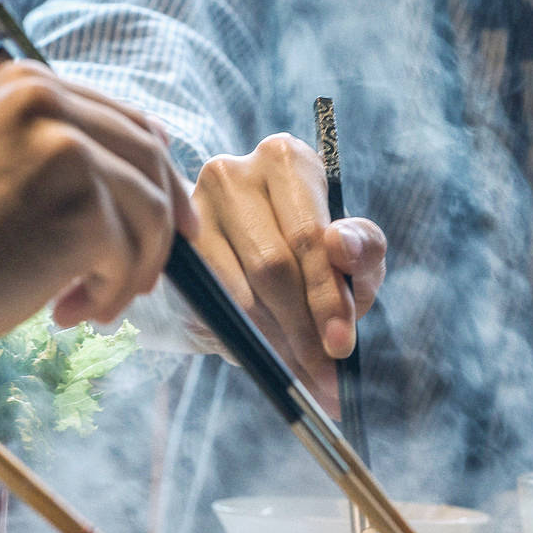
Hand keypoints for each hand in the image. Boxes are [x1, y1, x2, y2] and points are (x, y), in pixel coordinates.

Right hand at [0, 61, 196, 351]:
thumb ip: (66, 151)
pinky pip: (130, 256)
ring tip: (89, 304)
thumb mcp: (2, 163)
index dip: (160, 177)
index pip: (130, 124)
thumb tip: (161, 157)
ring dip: (132, 270)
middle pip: (153, 165)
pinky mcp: (83, 205)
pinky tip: (65, 312)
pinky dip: (109, 293)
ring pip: (152, 214)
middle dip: (160, 229)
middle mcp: (51, 103)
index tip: (172, 223)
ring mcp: (70, 151)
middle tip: (138, 281)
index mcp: (29, 82)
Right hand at [190, 133, 386, 401]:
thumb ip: (362, 249)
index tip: (341, 345)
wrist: (246, 268)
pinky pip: (211, 306)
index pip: (308, 235)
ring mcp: (191, 210)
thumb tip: (340, 246)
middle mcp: (232, 172)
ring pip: (239, 292)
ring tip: (303, 373)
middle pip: (271, 264)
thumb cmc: (311, 257)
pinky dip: (244, 338)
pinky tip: (264, 355)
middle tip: (323, 373)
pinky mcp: (170, 251)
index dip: (327, 296)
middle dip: (303, 327)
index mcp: (286, 159)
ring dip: (275, 341)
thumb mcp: (352, 254)